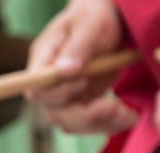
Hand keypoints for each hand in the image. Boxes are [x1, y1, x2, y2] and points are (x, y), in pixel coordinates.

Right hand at [26, 0, 134, 134]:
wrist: (108, 21)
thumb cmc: (95, 16)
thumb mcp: (89, 24)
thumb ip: (77, 47)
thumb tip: (64, 71)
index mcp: (42, 61)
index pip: (37, 90)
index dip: (57, 94)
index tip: (83, 82)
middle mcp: (49, 85)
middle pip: (54, 113)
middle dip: (83, 116)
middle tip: (112, 107)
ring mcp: (63, 97)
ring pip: (70, 123)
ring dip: (98, 123)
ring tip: (126, 115)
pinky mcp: (81, 103)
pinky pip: (87, 123)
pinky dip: (107, 123)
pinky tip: (126, 116)